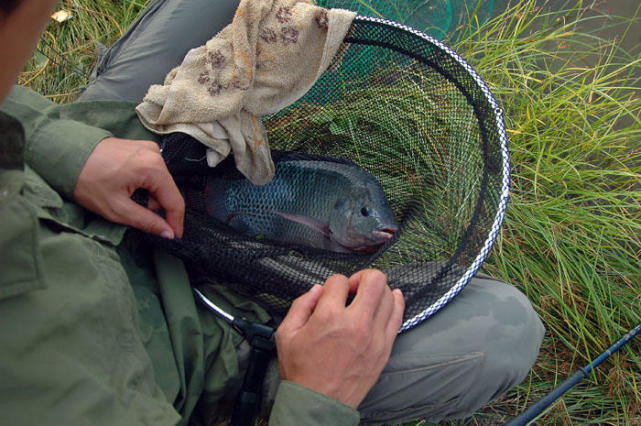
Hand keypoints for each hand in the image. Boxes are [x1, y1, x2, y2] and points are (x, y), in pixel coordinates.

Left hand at [74, 137, 184, 237]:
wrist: (63, 155)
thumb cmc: (87, 181)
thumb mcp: (116, 208)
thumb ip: (146, 221)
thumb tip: (168, 233)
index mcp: (153, 167)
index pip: (174, 200)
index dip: (176, 222)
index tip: (174, 237)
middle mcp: (155, 153)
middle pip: (168, 190)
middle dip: (156, 206)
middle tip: (134, 213)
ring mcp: (148, 148)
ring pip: (159, 181)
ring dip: (149, 195)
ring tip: (125, 197)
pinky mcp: (140, 147)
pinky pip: (151, 171)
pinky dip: (144, 184)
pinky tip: (126, 187)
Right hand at [275, 270, 404, 407]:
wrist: (319, 403)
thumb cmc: (301, 371)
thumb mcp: (286, 334)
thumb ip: (301, 305)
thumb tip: (318, 289)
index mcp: (328, 317)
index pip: (339, 281)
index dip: (333, 284)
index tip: (331, 294)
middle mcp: (355, 323)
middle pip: (374, 280)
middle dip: (362, 277)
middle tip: (353, 289)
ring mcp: (374, 336)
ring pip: (388, 295)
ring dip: (377, 291)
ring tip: (366, 298)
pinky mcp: (384, 348)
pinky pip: (398, 316)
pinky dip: (396, 302)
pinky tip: (390, 298)